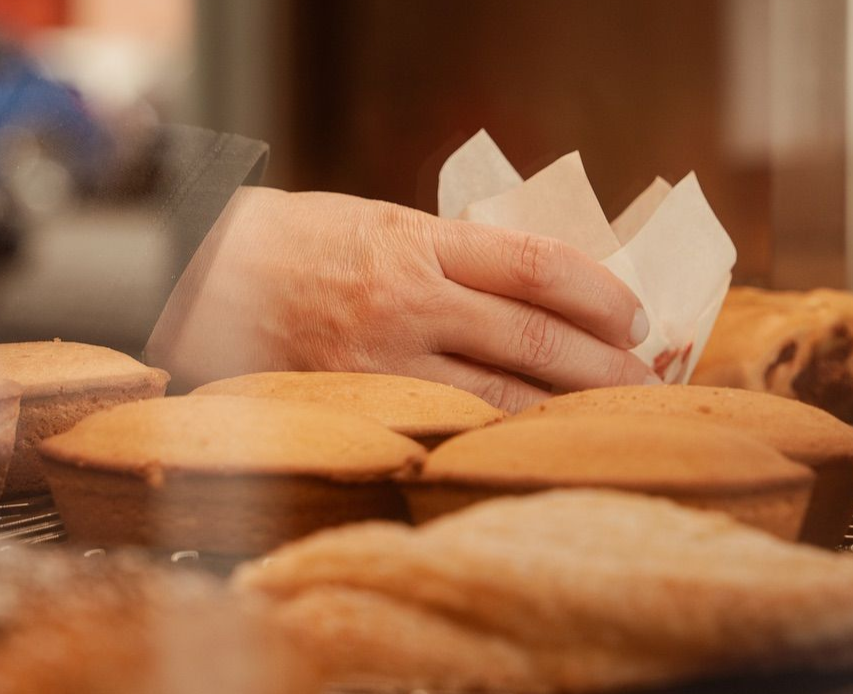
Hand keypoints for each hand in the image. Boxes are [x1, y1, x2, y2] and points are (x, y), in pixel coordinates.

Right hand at [146, 186, 655, 411]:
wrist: (205, 274)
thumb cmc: (308, 242)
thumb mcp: (390, 225)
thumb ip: (462, 258)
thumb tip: (551, 293)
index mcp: (420, 242)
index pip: (536, 265)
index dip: (600, 293)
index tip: (636, 316)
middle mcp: (406, 301)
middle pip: (533, 340)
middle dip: (604, 367)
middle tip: (646, 383)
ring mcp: (381, 361)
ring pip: (498, 397)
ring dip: (565, 412)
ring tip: (609, 419)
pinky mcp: (357, 404)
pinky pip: (447, 426)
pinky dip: (501, 436)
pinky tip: (535, 442)